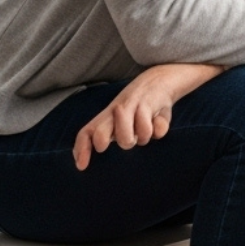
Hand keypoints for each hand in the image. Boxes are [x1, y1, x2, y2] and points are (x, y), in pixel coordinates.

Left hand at [73, 63, 222, 170]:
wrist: (162, 78)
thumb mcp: (128, 118)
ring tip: (146, 130)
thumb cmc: (142, 107)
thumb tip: (119, 148)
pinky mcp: (150, 104)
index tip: (81, 167)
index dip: (82, 149)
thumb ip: (122, 135)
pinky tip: (158, 120)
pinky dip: (156, 131)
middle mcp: (116, 111)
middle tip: (118, 143)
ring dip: (139, 138)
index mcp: (107, 116)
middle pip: (101, 133)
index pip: (88, 132)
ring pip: (128, 138)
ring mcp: (132, 107)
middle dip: (105, 141)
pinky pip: (151, 131)